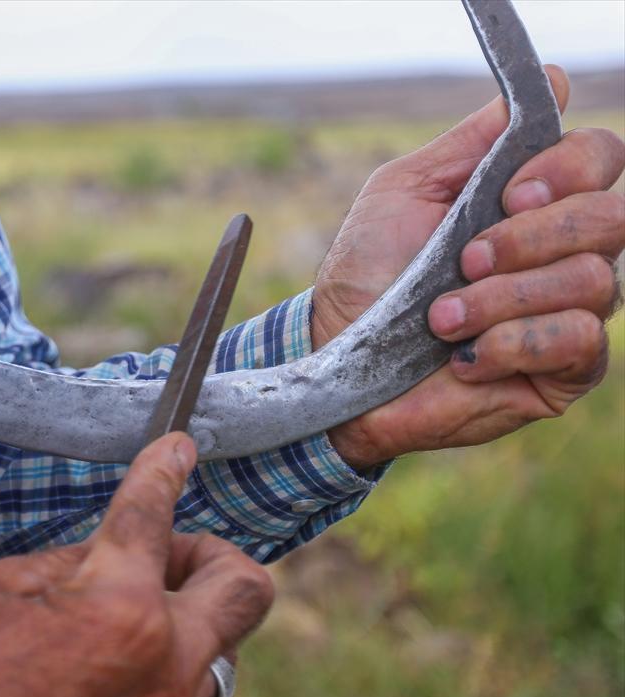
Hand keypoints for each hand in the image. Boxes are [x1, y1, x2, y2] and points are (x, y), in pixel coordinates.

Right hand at [0, 434, 273, 696]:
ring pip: (216, 655)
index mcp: (120, 603)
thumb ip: (60, 564)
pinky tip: (90, 687)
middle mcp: (166, 664)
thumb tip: (97, 557)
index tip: (179, 450)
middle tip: (163, 560)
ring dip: (180, 628)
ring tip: (117, 630)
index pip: (154, 513)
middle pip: (246, 588)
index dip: (165, 469)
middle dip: (211, 556)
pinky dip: (147, 682)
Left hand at [312, 66, 623, 468]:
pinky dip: (513, 343)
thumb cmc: (368, 273)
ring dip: (503, 297)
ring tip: (442, 318)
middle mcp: (565, 251)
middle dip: (533, 237)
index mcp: (533, 201)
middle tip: (466, 260)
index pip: (600, 158)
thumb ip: (472, 141)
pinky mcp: (562, 372)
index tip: (512, 193)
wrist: (340, 359)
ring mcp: (569, 311)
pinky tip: (466, 357)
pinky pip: (579, 342)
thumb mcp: (404, 190)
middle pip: (613, 218)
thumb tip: (548, 82)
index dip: (570, 168)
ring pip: (592, 281)